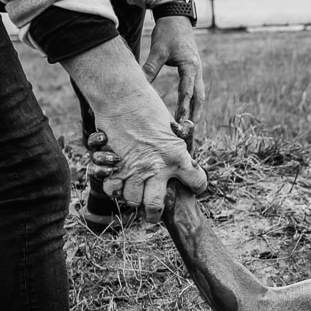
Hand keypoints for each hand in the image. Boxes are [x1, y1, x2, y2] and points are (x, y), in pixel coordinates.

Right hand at [89, 115, 205, 222]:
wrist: (122, 95)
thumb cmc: (149, 105)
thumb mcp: (172, 126)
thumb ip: (178, 143)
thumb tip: (184, 152)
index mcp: (178, 157)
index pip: (198, 181)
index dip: (199, 186)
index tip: (196, 186)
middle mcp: (156, 168)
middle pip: (156, 205)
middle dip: (155, 214)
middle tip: (154, 215)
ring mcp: (133, 169)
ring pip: (132, 200)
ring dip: (133, 200)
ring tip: (135, 198)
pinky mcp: (113, 164)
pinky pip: (112, 187)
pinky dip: (114, 188)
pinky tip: (118, 184)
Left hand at [143, 15, 204, 122]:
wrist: (177, 18)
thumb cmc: (168, 33)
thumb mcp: (158, 50)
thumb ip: (150, 68)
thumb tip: (140, 84)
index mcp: (190, 66)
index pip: (188, 91)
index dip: (184, 106)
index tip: (180, 119)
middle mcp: (198, 70)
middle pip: (200, 97)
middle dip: (195, 112)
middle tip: (190, 127)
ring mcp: (198, 70)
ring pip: (200, 93)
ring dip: (196, 108)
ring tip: (191, 121)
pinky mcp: (195, 69)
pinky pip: (197, 88)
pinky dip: (194, 99)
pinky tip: (188, 106)